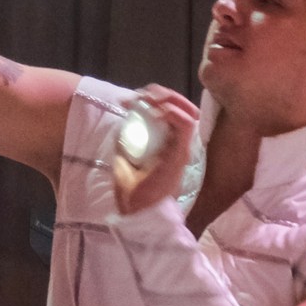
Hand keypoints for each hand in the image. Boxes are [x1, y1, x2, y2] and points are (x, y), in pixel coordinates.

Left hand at [110, 85, 197, 213]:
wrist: (138, 211)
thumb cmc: (133, 193)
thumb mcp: (124, 160)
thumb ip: (125, 145)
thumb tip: (118, 129)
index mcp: (168, 144)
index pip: (171, 111)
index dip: (152, 99)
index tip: (127, 101)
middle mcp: (178, 144)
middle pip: (180, 106)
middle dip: (160, 94)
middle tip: (138, 96)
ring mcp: (181, 148)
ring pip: (186, 110)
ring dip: (167, 99)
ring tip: (147, 99)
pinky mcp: (180, 153)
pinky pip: (186, 125)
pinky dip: (172, 112)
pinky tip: (156, 111)